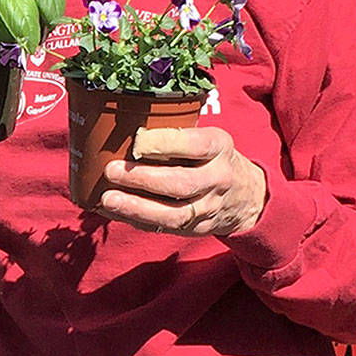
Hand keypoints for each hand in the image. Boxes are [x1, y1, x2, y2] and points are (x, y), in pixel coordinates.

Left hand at [95, 126, 266, 235]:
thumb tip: (124, 126)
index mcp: (219, 147)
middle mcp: (218, 178)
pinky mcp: (199, 228)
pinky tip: (113, 212)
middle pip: (181, 183)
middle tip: (111, 170)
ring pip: (174, 213)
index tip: (136, 140)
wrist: (248, 195)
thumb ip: (175, 133)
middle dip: (142, 178)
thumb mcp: (206, 136)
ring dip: (137, 208)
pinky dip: (137, 220)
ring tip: (108, 199)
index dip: (163, 143)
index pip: (194, 145)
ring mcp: (210, 207)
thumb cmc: (211, 157)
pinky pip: (166, 228)